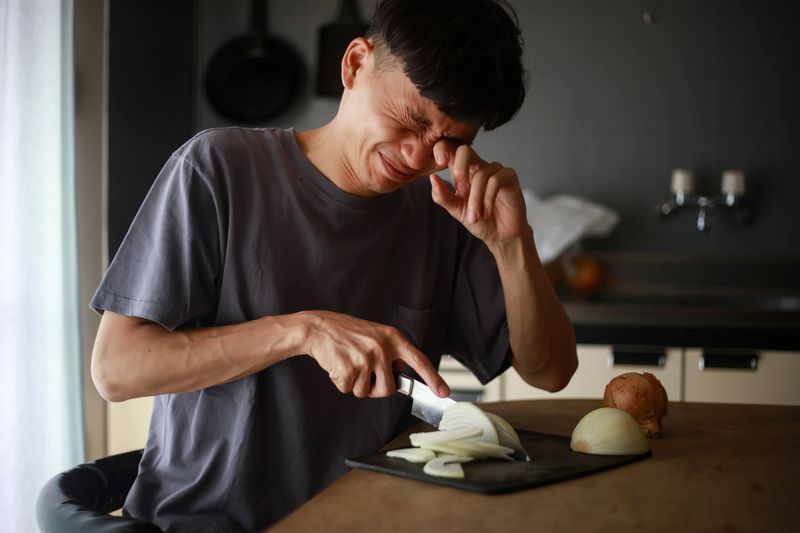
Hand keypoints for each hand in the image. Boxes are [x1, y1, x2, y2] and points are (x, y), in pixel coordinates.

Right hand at [301, 310, 449, 398]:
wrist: (319, 327)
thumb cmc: (346, 333)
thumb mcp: (375, 335)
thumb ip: (390, 353)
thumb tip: (402, 376)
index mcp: (392, 338)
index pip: (419, 360)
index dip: (433, 378)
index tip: (444, 392)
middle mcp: (382, 348)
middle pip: (387, 388)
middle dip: (374, 389)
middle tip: (363, 374)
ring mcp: (366, 358)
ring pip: (366, 392)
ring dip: (355, 385)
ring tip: (348, 364)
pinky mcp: (349, 368)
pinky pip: (348, 390)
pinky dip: (341, 382)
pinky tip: (337, 365)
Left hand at [429, 141, 528, 244]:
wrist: (500, 236)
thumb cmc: (479, 221)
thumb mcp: (456, 210)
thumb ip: (442, 196)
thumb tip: (433, 178)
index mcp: (463, 172)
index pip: (450, 151)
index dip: (443, 149)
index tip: (440, 161)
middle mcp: (478, 167)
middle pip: (465, 151)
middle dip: (459, 170)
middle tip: (460, 192)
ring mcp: (495, 170)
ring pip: (480, 175)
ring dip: (475, 200)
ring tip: (475, 217)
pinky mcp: (509, 176)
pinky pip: (495, 180)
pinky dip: (488, 199)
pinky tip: (486, 212)